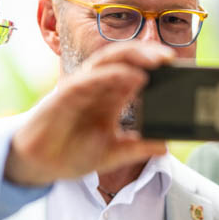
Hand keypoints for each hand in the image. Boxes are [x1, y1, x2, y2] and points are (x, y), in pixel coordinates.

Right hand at [4, 42, 172, 185]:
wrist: (40, 165)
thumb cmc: (71, 153)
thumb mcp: (113, 153)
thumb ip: (138, 148)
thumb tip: (165, 146)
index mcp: (111, 96)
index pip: (136, 73)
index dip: (156, 68)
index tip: (179, 70)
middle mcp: (98, 86)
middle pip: (125, 60)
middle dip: (148, 55)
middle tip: (169, 58)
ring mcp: (82, 88)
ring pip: (108, 61)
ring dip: (133, 57)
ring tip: (156, 60)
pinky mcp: (66, 94)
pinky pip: (90, 78)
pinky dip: (110, 75)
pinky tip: (129, 76)